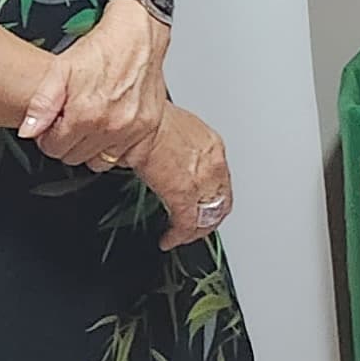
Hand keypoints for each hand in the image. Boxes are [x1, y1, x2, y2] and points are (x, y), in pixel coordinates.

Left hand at [22, 0, 170, 166]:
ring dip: (92, 147)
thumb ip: (41, 104)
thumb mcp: (60, 69)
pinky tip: (112, 126)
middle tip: (72, 120)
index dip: (49, 136)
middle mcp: (110, 126)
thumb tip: (28, 131)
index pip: (54, 149)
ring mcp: (132, 129)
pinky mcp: (148, 127)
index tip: (54, 123)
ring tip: (92, 122)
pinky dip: (117, 146)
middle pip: (75, 157)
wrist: (138, 35)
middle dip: (68, 142)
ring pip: (100, 161)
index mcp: (85, 115)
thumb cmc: (101, 48)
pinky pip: (127, 155)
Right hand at [134, 105, 233, 250]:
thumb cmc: (146, 121)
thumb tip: (162, 159)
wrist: (137, 121)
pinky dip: (178, 236)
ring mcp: (202, 180)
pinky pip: (186, 224)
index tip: (201, 205)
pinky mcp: (184, 195)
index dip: (212, 197)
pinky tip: (168, 239)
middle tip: (195, 229)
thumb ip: (175, 150)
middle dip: (208, 219)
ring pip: (208, 216)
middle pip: (221, 201)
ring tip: (182, 236)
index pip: (221, 180)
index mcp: (211, 145)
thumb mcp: (171, 131)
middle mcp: (214, 163)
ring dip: (195, 230)